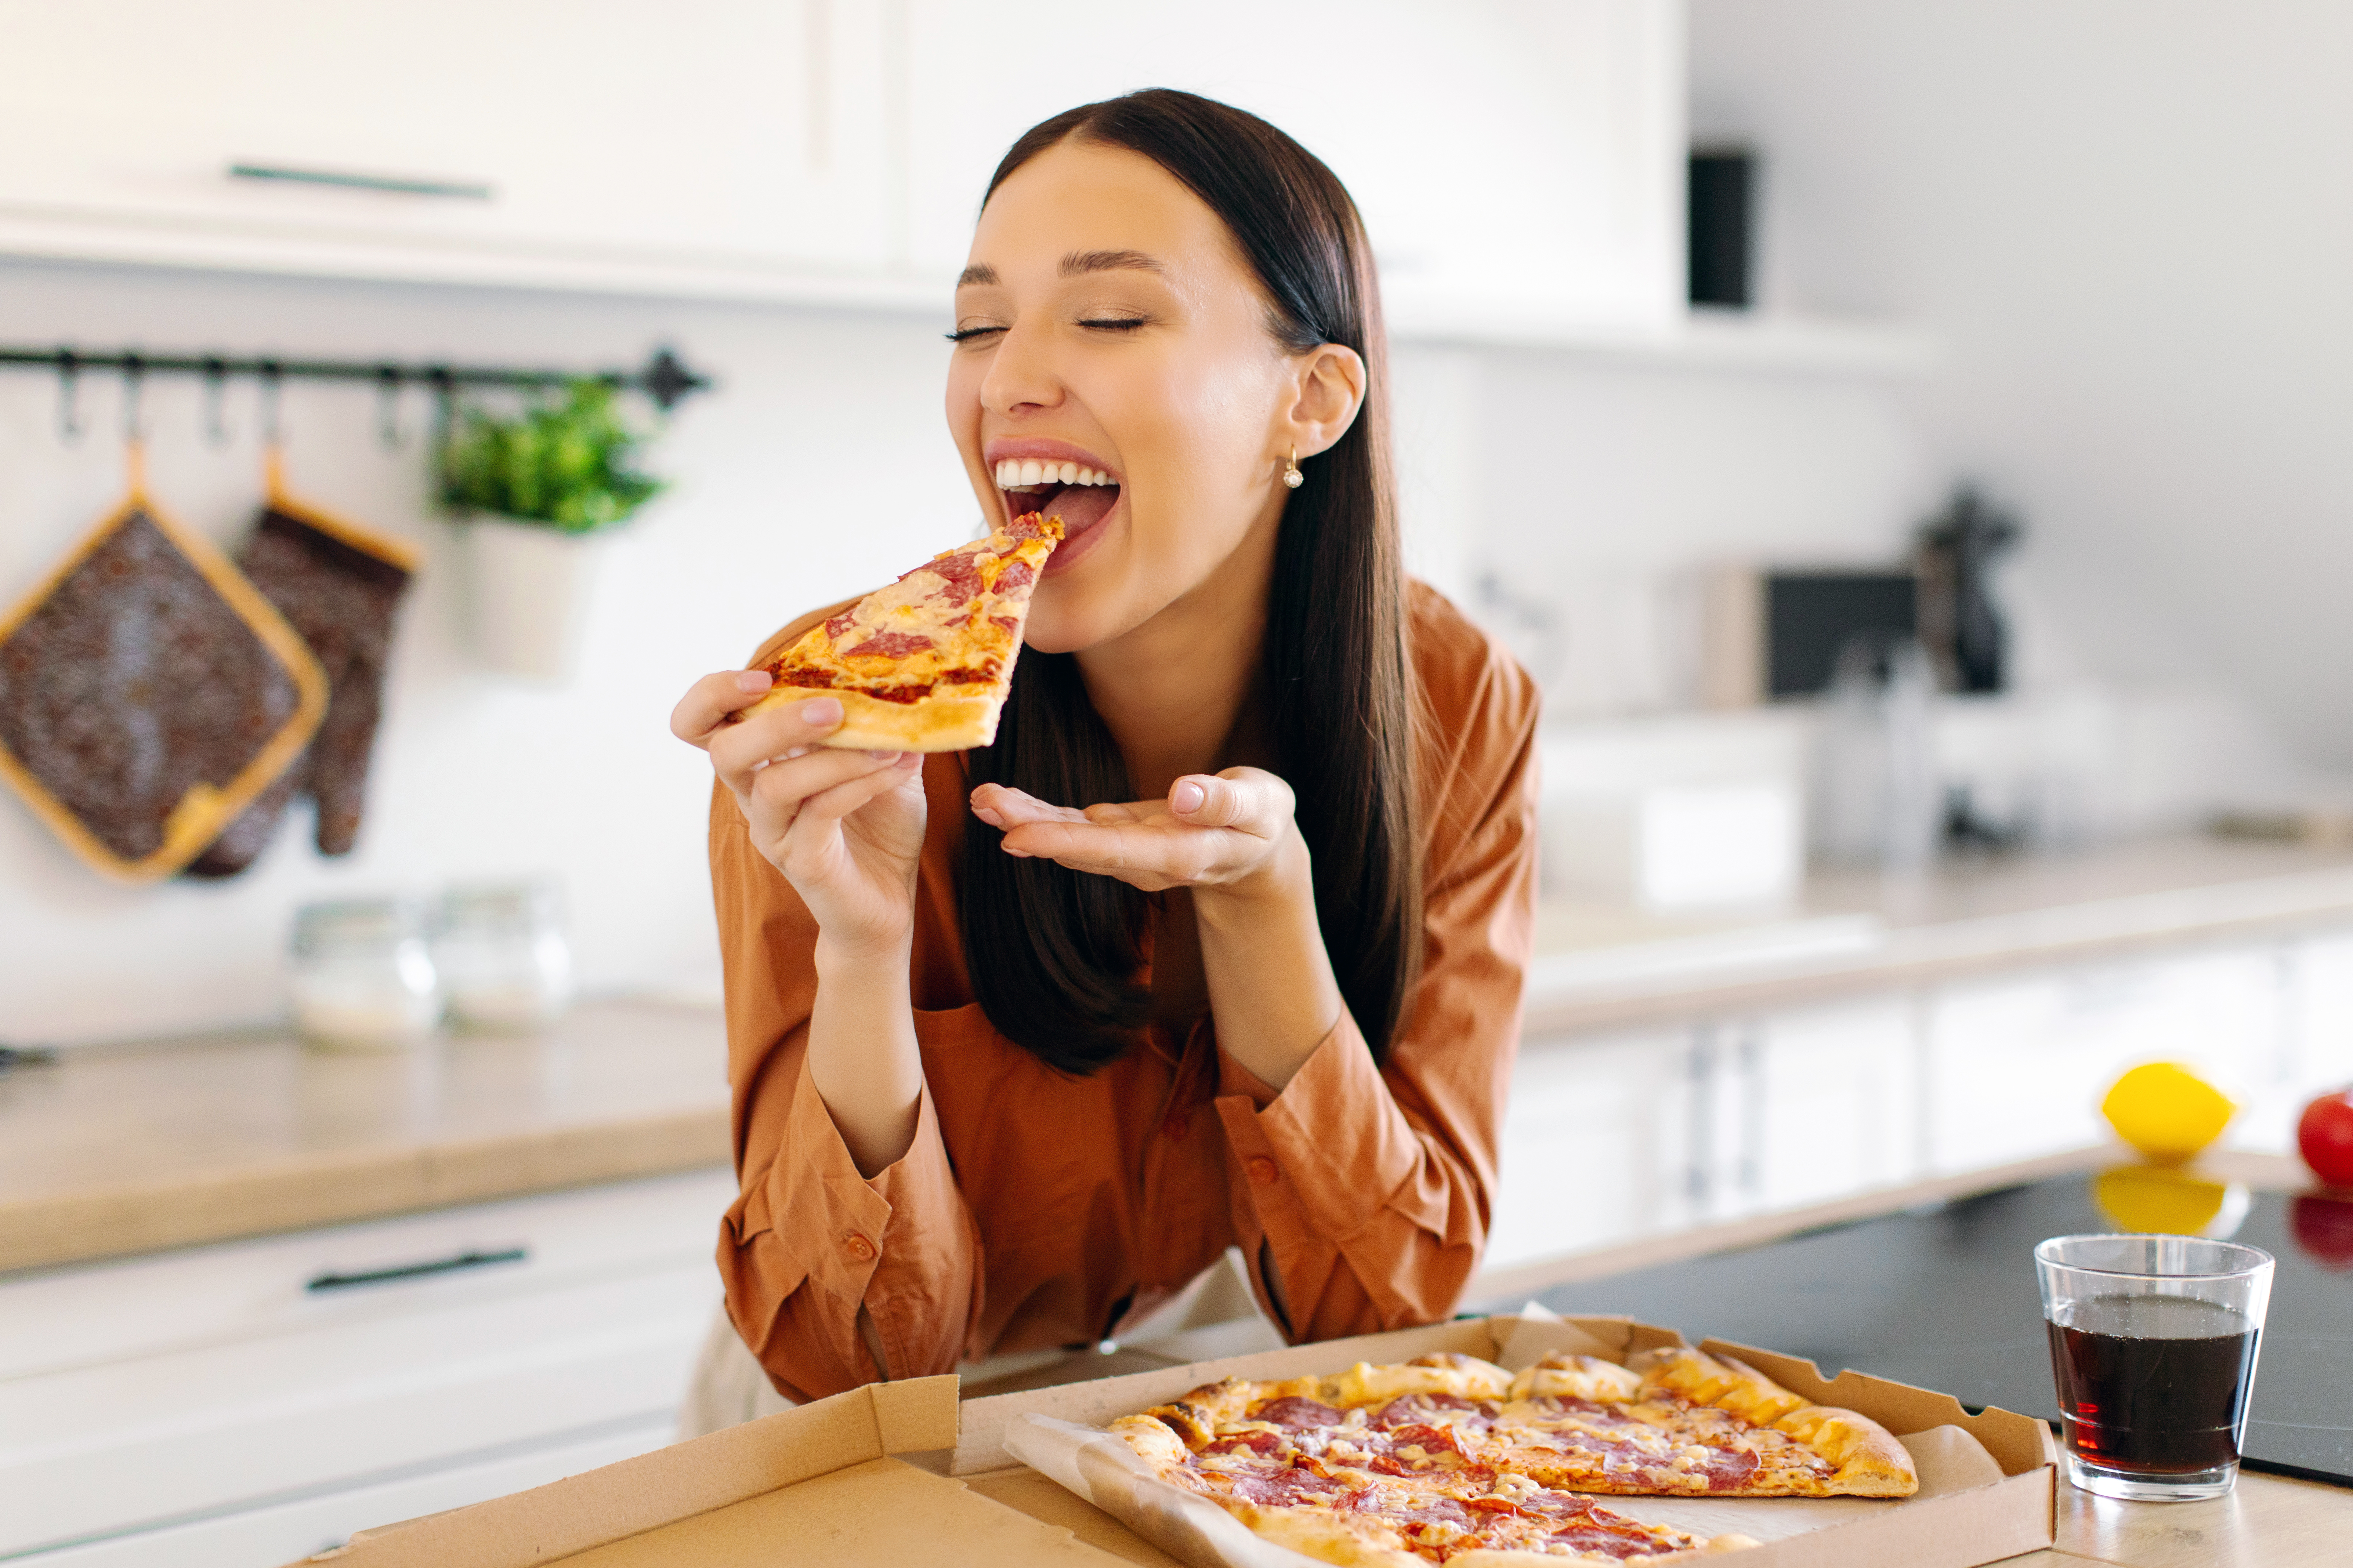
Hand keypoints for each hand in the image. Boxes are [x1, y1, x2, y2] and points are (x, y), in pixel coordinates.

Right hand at [670, 671, 925, 955]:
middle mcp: (754, 795)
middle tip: (832, 709)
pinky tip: (898, 768)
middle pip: (723, 750)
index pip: (701, 723)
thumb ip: (878, 721)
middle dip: (775, 722)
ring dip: (833, 756)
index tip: (762, 677)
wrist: (888, 901)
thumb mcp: (881, 759)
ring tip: (888, 744)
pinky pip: (820, 812)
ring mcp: (774, 831)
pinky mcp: (802, 861)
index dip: (713, 695)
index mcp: (761, 761)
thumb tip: (902, 676)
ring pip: (773, 784)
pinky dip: (860, 784)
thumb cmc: (878, 827)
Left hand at [969, 767, 1307, 904]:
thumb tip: (1184, 794)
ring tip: (982, 799)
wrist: (1257, 850)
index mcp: (1182, 854)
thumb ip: (1225, 801)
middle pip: (1082, 849)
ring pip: (1071, 840)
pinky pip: (1073, 828)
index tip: (1019, 836)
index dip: (1066, 843)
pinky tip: (1003, 804)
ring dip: (1025, 820)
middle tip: (983, 804)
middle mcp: (1146, 861)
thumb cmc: (1262, 820)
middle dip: (1031, 828)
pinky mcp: (1119, 836)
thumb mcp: (1262, 805)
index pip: (1117, 849)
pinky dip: (1038, 815)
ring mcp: (1128, 852)